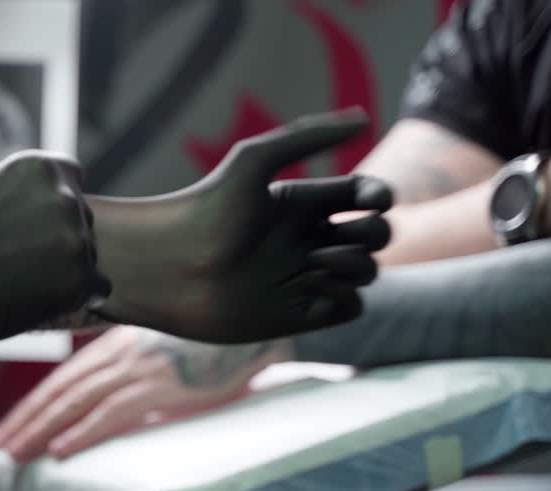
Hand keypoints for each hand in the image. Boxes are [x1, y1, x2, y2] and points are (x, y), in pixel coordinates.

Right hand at [0, 151, 108, 351]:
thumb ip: (6, 184)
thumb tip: (18, 187)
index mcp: (38, 167)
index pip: (69, 177)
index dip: (49, 200)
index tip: (31, 220)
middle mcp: (63, 198)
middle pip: (79, 215)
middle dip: (58, 232)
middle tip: (22, 256)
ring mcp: (74, 240)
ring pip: (87, 252)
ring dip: (67, 265)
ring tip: (26, 280)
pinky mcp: (79, 281)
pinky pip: (97, 286)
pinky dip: (77, 294)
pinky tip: (46, 298)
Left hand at [0, 325, 291, 461]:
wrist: (256, 324)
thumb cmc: (217, 343)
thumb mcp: (166, 352)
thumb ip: (137, 372)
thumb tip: (117, 408)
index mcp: (119, 345)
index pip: (64, 378)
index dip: (33, 405)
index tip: (10, 427)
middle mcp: (121, 353)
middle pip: (60, 390)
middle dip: (25, 421)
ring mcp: (140, 367)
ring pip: (75, 402)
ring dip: (40, 430)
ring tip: (14, 455)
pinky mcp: (163, 384)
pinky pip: (113, 412)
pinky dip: (83, 432)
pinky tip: (60, 450)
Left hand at [91, 108, 391, 342]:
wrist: (170, 269)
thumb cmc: (206, 211)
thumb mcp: (255, 161)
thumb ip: (308, 136)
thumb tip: (365, 117)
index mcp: (301, 203)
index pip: (363, 196)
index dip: (380, 196)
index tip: (372, 199)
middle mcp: (307, 239)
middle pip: (373, 234)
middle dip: (373, 232)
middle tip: (332, 237)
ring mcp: (303, 277)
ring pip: (366, 271)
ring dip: (357, 265)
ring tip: (316, 260)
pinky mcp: (299, 314)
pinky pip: (349, 307)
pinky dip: (346, 297)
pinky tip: (315, 286)